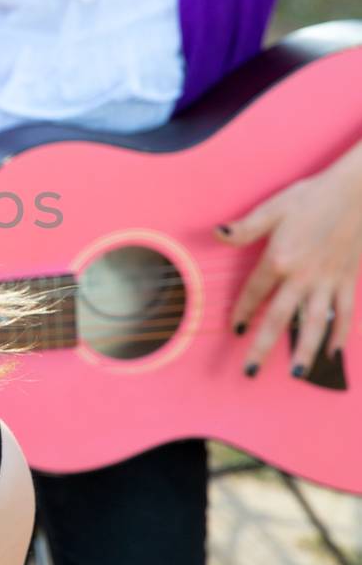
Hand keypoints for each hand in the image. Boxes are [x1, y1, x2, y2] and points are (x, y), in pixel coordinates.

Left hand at [217, 163, 361, 373]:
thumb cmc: (312, 197)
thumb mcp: (273, 209)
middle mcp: (303, 276)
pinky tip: (333, 354)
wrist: (357, 191)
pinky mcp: (348, 280)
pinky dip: (340, 334)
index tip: (234, 331)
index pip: (254, 293)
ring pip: (315, 323)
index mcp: (280, 259)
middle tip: (250, 372)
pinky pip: (345, 313)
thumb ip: (245, 229)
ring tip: (296, 373)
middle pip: (279, 319)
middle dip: (262, 347)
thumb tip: (216, 234)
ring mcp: (328, 281)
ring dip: (304, 350)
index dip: (242, 313)